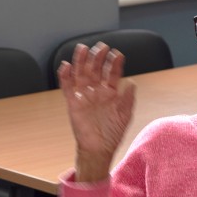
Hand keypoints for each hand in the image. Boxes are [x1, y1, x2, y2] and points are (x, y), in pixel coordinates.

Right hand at [57, 43, 135, 182]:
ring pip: (81, 74)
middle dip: (98, 58)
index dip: (114, 64)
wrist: (99, 150)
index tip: (117, 54)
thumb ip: (128, 99)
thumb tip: (131, 82)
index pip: (112, 74)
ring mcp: (84, 96)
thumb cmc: (112, 134)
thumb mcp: (125, 115)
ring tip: (83, 49)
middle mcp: (96, 92)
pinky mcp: (73, 103)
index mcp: (110, 93)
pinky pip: (67, 88)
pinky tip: (65, 66)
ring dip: (81, 62)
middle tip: (101, 47)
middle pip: (95, 70)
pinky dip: (65, 77)